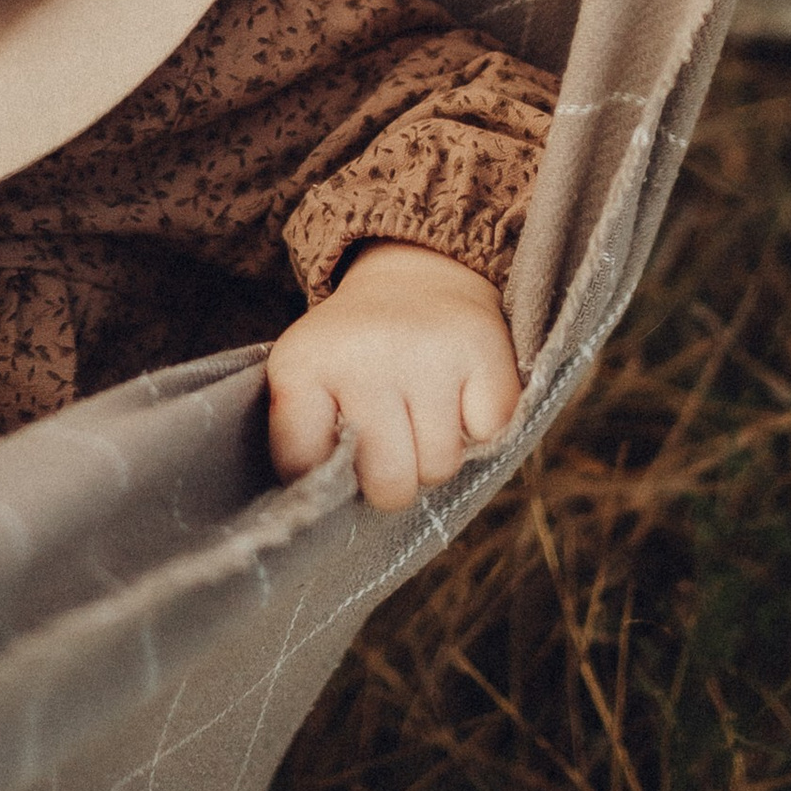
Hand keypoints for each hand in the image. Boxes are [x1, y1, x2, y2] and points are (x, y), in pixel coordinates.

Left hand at [266, 242, 522, 510]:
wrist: (414, 275)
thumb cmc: (356, 356)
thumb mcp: (307, 384)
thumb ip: (306, 448)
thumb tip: (329, 515)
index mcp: (301, 365)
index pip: (303, 467)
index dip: (325, 474)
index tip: (333, 448)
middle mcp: (363, 354)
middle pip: (388, 484)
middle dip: (394, 479)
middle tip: (390, 439)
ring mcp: (426, 350)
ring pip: (441, 467)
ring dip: (436, 453)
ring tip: (422, 410)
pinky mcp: (481, 347)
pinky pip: (489, 435)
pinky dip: (481, 425)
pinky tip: (460, 393)